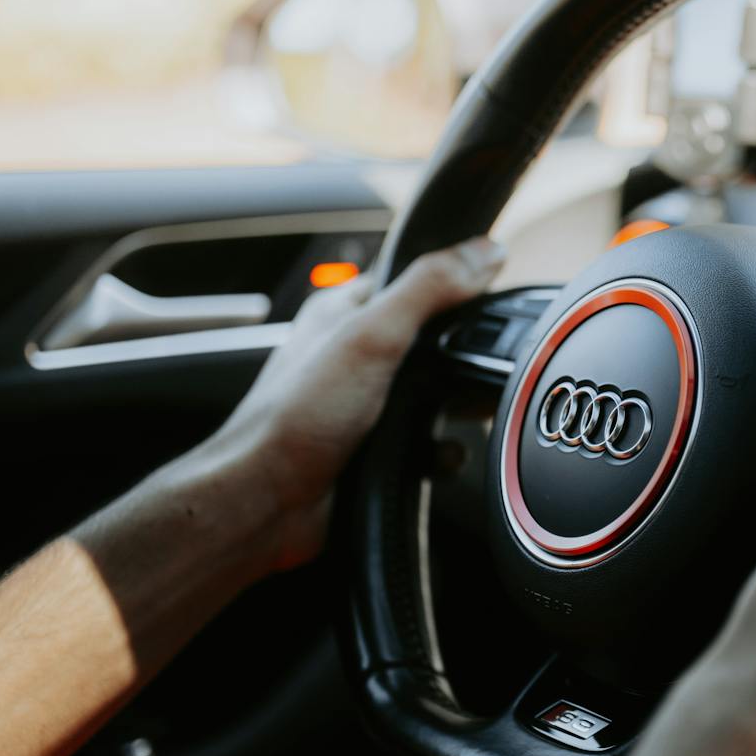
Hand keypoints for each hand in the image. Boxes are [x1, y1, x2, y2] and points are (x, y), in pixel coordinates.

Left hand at [202, 237, 504, 571]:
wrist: (268, 502)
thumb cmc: (294, 418)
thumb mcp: (370, 337)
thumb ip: (428, 289)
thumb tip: (484, 252)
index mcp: (344, 311)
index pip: (414, 279)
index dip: (455, 288)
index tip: (488, 301)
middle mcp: (353, 354)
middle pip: (433, 342)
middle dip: (462, 361)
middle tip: (480, 369)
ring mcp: (365, 403)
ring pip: (435, 395)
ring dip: (455, 409)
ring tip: (465, 414)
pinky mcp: (376, 447)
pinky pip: (429, 441)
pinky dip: (443, 450)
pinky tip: (438, 454)